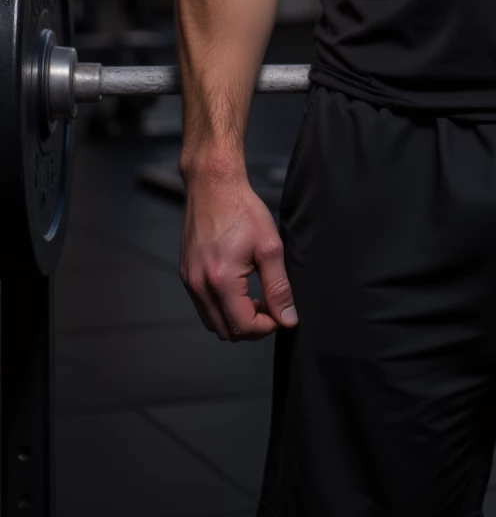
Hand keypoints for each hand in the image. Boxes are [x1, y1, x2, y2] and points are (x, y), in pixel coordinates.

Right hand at [180, 168, 298, 341]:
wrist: (213, 185)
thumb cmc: (243, 210)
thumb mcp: (270, 248)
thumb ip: (279, 288)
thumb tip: (288, 319)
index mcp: (221, 281)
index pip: (243, 327)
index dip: (267, 327)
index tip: (281, 313)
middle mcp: (199, 285)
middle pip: (225, 331)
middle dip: (251, 327)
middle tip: (270, 307)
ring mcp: (188, 280)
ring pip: (212, 322)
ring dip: (235, 319)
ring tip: (256, 298)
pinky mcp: (185, 274)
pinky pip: (203, 305)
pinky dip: (222, 307)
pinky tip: (239, 288)